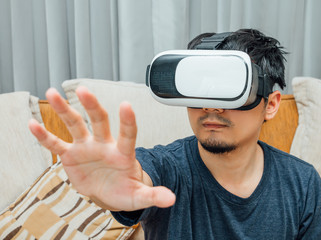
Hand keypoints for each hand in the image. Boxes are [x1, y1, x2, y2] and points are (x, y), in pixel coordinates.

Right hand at [29, 87, 175, 210]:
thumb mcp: (139, 195)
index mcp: (123, 153)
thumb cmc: (125, 190)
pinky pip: (56, 144)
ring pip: (75, 124)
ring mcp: (86, 147)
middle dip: (92, 106)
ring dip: (64, 110)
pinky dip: (45, 136)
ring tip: (52, 93)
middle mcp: (104, 144)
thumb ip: (153, 195)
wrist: (109, 191)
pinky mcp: (71, 155)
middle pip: (99, 121)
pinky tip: (33, 124)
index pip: (127, 134)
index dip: (127, 121)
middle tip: (83, 90)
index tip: (126, 105)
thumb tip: (171, 199)